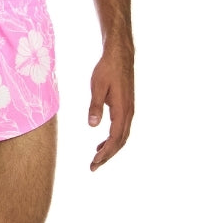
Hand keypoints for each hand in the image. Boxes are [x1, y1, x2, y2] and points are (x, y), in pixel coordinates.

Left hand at [87, 48, 133, 171]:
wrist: (120, 55)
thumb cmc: (107, 69)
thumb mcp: (97, 87)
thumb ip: (95, 106)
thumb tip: (93, 125)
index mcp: (122, 110)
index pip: (115, 138)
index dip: (105, 152)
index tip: (94, 162)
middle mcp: (128, 112)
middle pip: (120, 141)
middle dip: (107, 156)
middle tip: (93, 167)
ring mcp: (129, 110)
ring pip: (122, 136)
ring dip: (110, 149)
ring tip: (96, 158)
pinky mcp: (126, 107)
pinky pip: (121, 128)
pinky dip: (112, 139)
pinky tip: (101, 143)